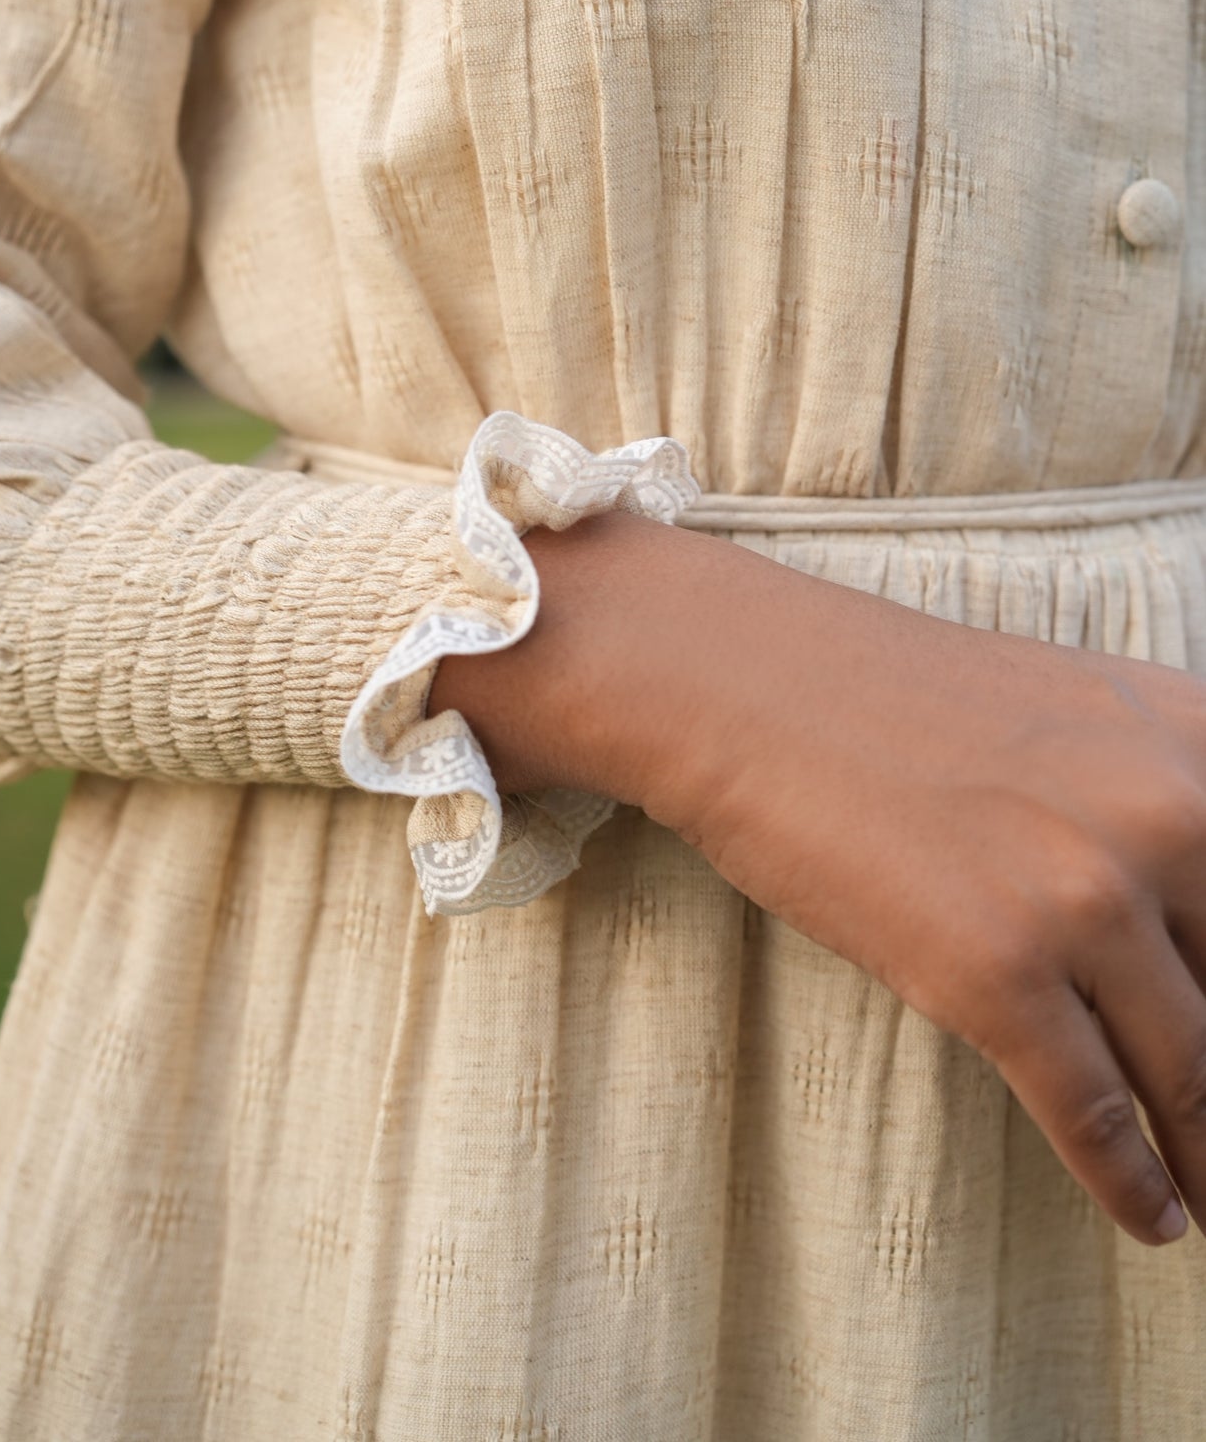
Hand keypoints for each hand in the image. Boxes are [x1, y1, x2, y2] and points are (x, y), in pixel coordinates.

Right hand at [430, 509, 1205, 1248]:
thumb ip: (1167, 798)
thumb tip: (1205, 930)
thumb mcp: (1076, 715)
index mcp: (1196, 736)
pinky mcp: (997, 972)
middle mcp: (1169, 812)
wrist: (743, 684)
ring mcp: (1084, 896)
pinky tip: (1155, 1218)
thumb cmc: (893, 697)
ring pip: (1195, 1074)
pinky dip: (1134, 1183)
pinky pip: (1099, 1112)